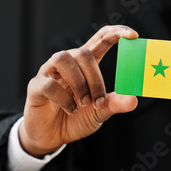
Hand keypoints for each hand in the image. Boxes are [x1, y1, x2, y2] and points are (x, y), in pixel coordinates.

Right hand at [19, 25, 138, 156]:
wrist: (51, 137)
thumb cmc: (76, 119)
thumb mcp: (100, 113)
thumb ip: (114, 104)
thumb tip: (133, 100)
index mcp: (86, 64)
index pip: (101, 38)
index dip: (116, 33)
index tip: (134, 35)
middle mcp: (68, 62)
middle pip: (83, 52)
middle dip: (95, 77)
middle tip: (99, 101)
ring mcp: (49, 72)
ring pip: (64, 59)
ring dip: (78, 83)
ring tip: (83, 104)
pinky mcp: (36, 86)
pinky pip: (49, 84)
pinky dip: (64, 99)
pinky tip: (70, 110)